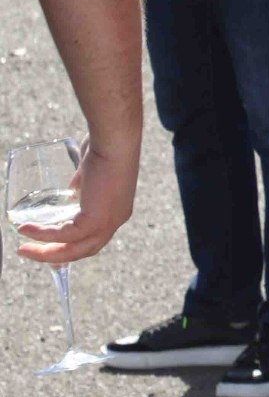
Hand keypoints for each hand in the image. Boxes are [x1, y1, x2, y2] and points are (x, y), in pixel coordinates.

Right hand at [15, 141, 134, 265]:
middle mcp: (116, 221)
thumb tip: (71, 194)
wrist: (116, 141)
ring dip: (45, 252)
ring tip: (23, 249)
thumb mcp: (91, 175)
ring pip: (73, 250)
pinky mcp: (96, 219)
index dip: (71, 245)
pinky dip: (43, 235)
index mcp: (117, 211)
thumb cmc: (106, 147)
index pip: (93, 238)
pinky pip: (64, 235)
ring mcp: (108, 223)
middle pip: (82, 250)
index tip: (48, 245)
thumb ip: (82, 187)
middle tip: (29, 251)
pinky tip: (26, 230)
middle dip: (54, 255)